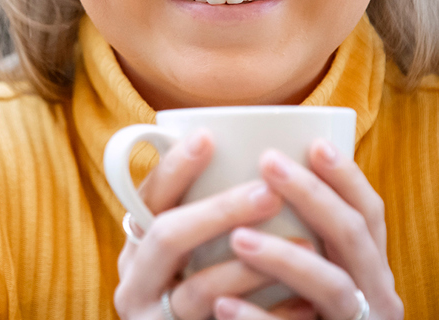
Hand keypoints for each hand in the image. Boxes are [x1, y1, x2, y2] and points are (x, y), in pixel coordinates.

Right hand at [114, 130, 287, 319]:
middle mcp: (134, 284)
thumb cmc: (211, 296)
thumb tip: (251, 147)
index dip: (173, 168)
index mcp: (138, 248)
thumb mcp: (197, 252)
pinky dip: (267, 318)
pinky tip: (304, 305)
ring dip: (249, 269)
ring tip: (302, 248)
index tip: (208, 137)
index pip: (147, 199)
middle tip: (269, 191)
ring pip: (195, 293)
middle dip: (219, 210)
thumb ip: (211, 216)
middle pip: (167, 237)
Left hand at [212, 140, 403, 319]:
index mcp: (370, 273)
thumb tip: (257, 176)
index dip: (347, 177)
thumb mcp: (317, 279)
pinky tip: (222, 308)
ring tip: (239, 236)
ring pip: (332, 287)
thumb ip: (305, 240)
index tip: (313, 143)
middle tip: (268, 164)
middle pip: (355, 238)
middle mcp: (376, 299)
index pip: (370, 215)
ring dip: (285, 256)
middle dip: (313, 196)